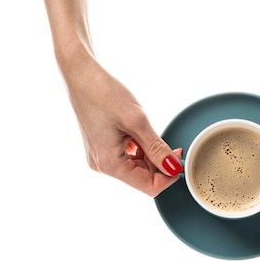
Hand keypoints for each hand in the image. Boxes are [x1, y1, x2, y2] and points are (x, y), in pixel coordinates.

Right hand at [60, 48, 182, 196]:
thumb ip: (157, 149)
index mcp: (109, 164)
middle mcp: (101, 166)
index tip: (178, 157)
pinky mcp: (100, 147)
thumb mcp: (137, 121)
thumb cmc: (104, 93)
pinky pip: (126, 156)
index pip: (148, 187)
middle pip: (142, 178)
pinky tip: (137, 132)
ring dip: (149, 155)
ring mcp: (99, 157)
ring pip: (136, 167)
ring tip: (147, 131)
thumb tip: (174, 169)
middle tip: (170, 143)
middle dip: (159, 164)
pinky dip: (139, 148)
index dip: (168, 175)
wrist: (81, 74)